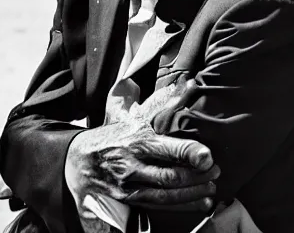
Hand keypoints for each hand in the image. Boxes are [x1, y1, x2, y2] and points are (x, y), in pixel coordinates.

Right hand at [65, 113, 219, 213]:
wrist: (77, 160)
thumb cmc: (113, 135)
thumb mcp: (135, 116)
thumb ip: (162, 103)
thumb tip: (188, 85)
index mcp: (136, 140)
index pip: (167, 148)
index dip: (189, 153)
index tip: (208, 156)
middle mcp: (132, 165)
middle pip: (169, 176)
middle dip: (196, 177)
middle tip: (215, 172)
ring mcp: (128, 186)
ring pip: (165, 196)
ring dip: (192, 194)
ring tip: (211, 190)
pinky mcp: (126, 202)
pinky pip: (157, 207)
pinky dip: (180, 208)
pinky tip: (199, 204)